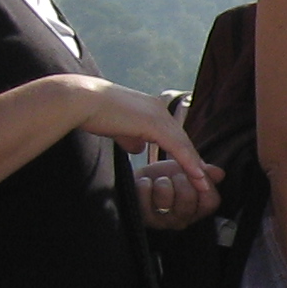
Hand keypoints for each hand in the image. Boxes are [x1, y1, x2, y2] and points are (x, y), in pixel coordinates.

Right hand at [68, 77, 216, 188]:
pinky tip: (197, 176)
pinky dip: (188, 162)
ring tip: (204, 186)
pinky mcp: (154, 122)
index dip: (184, 155)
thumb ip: (131, 138)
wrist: (81, 101)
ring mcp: (158, 114)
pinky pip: (177, 146)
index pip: (174, 136)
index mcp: (151, 109)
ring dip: (195, 167)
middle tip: (206, 183)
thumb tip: (138, 149)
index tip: (193, 173)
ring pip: (184, 144)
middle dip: (195, 163)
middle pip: (183, 140)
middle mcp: (159, 109)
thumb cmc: (93, 113)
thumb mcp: (118, 128)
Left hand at [132, 145, 221, 230]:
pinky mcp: (143, 218)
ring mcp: (162, 222)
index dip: (203, 182)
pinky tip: (145, 183)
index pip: (211, 201)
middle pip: (188, 197)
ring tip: (159, 181)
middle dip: (180, 178)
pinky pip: (146, 195)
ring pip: (166, 199)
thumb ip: (203, 171)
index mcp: (197, 210)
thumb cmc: (163, 178)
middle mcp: (182, 220)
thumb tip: (219, 173)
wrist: (137, 182)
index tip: (194, 173)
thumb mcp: (185, 170)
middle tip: (174, 176)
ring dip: (162, 181)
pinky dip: (144, 183)